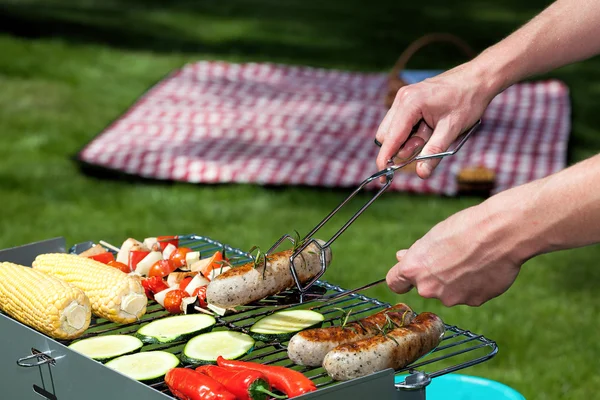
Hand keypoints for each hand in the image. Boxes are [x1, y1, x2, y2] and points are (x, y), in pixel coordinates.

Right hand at [375, 63, 495, 178]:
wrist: (478, 78)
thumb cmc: (467, 101)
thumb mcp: (452, 129)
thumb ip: (434, 152)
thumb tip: (421, 174)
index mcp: (410, 104)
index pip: (390, 138)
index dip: (385, 160)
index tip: (381, 178)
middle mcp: (402, 98)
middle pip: (387, 136)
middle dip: (403, 147)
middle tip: (424, 145)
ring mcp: (403, 97)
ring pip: (392, 130)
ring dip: (408, 140)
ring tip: (431, 133)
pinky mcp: (408, 99)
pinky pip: (400, 123)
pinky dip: (411, 132)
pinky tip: (429, 127)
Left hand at [386, 201, 523, 306]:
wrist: (501, 232)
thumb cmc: (464, 228)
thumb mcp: (433, 236)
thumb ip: (416, 254)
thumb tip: (401, 257)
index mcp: (414, 269)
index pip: (395, 283)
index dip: (402, 279)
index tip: (408, 276)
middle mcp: (429, 288)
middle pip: (426, 287)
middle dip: (436, 277)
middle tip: (453, 257)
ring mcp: (452, 298)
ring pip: (450, 292)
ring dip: (457, 281)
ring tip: (474, 259)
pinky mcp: (474, 301)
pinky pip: (471, 294)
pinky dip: (476, 285)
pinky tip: (486, 267)